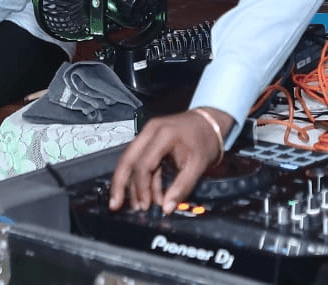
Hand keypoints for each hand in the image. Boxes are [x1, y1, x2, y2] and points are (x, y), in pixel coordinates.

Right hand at [109, 107, 231, 214]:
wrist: (211, 121)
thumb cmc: (206, 137)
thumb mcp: (198, 164)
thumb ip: (182, 187)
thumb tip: (168, 206)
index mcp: (163, 134)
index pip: (144, 163)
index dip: (142, 187)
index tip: (145, 203)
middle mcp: (151, 131)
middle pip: (127, 159)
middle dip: (120, 184)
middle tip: (116, 204)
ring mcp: (149, 133)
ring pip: (130, 160)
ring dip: (131, 184)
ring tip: (136, 204)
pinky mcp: (150, 139)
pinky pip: (139, 160)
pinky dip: (141, 178)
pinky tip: (144, 193)